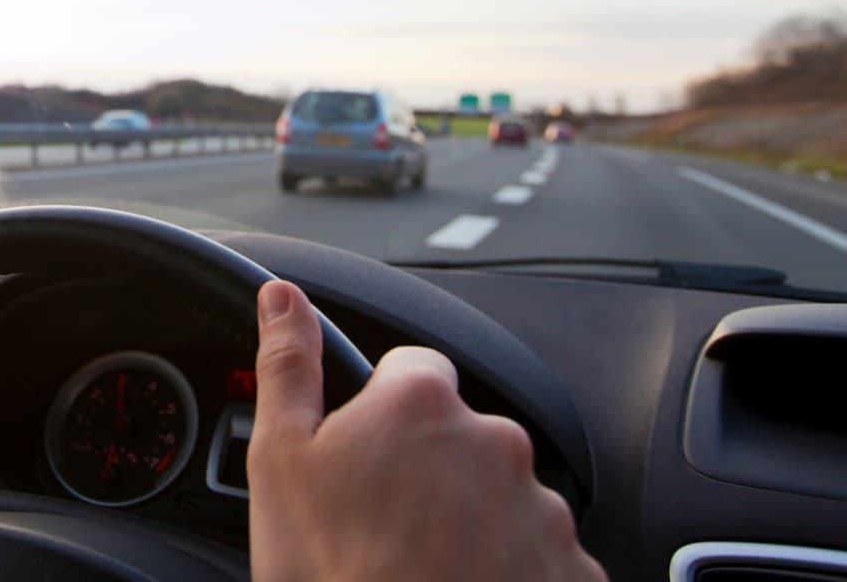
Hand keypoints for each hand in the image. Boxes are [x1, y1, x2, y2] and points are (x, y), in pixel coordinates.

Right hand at [246, 281, 604, 581]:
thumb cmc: (330, 572)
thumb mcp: (280, 462)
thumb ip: (289, 366)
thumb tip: (282, 296)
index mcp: (422, 404)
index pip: (411, 370)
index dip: (379, 411)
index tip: (361, 458)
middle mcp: (495, 443)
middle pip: (458, 434)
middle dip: (426, 469)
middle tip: (381, 526)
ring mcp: (541, 510)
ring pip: (498, 496)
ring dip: (468, 521)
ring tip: (418, 567)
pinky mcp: (571, 570)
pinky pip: (537, 554)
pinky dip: (506, 569)